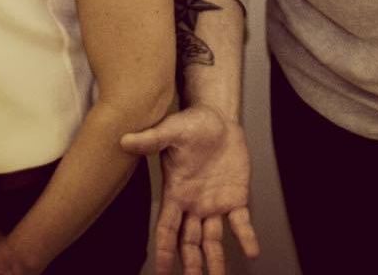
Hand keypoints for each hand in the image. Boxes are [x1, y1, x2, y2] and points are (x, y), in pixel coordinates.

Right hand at [121, 104, 259, 274]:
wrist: (218, 117)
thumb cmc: (192, 124)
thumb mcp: (172, 130)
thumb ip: (151, 139)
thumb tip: (124, 141)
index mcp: (176, 193)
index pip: (167, 229)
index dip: (164, 251)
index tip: (161, 272)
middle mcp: (194, 205)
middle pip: (189, 242)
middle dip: (190, 264)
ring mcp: (215, 203)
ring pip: (213, 240)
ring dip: (215, 261)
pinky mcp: (236, 197)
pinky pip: (241, 222)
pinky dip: (246, 237)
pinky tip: (252, 251)